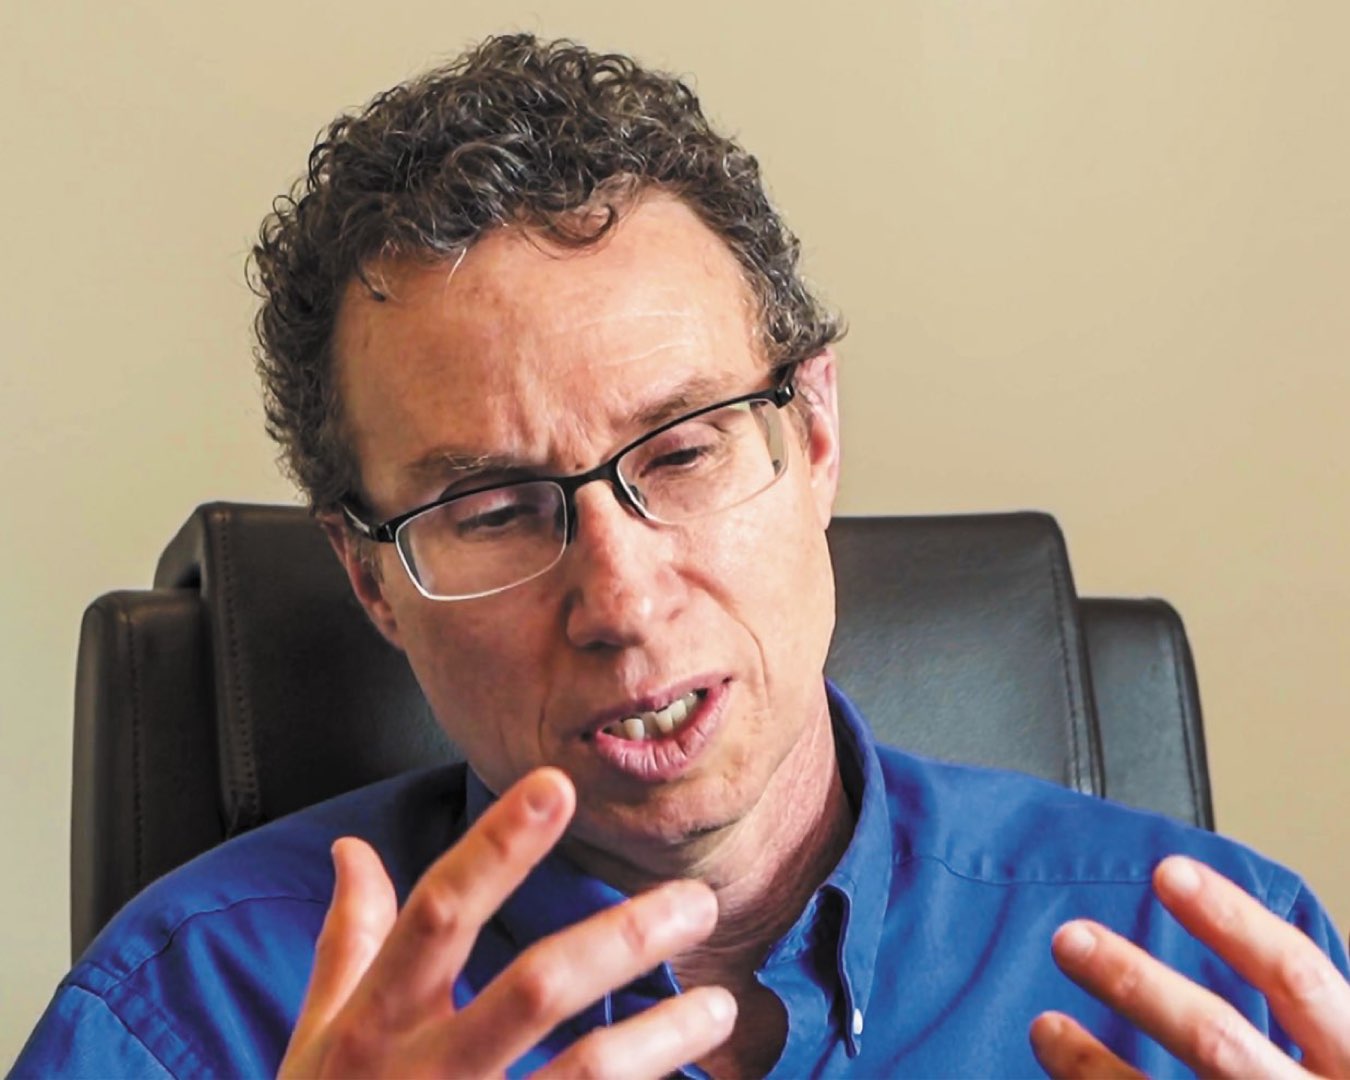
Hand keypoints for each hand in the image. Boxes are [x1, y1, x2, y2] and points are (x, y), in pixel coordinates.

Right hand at [279, 767, 735, 1077]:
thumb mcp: (319, 1039)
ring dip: (662, 1038)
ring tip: (719, 1007)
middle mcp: (426, 1073)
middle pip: (535, 989)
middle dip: (621, 939)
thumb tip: (352, 850)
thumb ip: (347, 942)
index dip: (497, 848)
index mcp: (377, 1022)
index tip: (556, 786)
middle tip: (699, 902)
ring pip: (585, 1075)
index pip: (440, 913)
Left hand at [1029, 855, 1349, 1077]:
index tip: (1167, 871)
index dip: (1232, 920)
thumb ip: (1314, 1020)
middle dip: (1137, 985)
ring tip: (1044, 1028)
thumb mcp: (1347, 1056)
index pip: (1297, 975)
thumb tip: (1235, 936)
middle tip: (1068, 938)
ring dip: (1094, 1068)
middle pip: (1219, 1040)